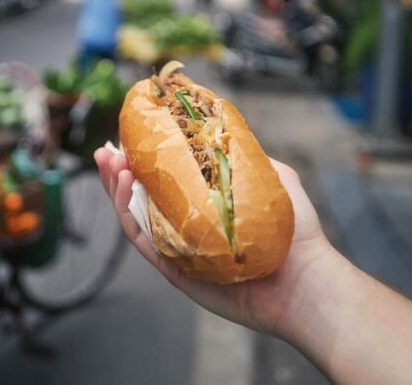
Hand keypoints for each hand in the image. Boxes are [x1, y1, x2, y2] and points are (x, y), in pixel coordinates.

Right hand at [93, 147, 348, 336]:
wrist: (305, 279)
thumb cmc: (295, 232)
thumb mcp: (274, 178)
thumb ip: (246, 156)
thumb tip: (222, 131)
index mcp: (203, 207)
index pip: (165, 181)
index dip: (143, 160)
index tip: (129, 137)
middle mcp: (186, 227)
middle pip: (141, 198)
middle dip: (119, 173)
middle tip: (106, 151)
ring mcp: (179, 248)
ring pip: (135, 218)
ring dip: (116, 189)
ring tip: (111, 163)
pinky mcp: (175, 270)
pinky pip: (143, 241)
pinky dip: (128, 215)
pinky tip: (125, 187)